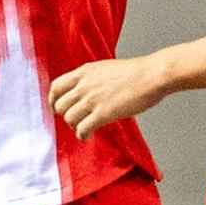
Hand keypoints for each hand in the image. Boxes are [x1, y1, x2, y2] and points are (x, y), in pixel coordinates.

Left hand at [49, 56, 170, 139]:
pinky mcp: (103, 113)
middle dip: (64, 115)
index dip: (54, 100)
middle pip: (60, 105)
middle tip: (74, 120)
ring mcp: (92, 100)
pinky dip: (82, 135)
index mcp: (84, 72)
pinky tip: (88, 136)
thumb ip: (89, 78)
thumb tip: (82, 90)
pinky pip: (82, 129)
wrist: (151, 75)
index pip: (56, 87)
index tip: (57, 107)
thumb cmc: (134, 73)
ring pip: (69, 118)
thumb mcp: (104, 68)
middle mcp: (84, 85)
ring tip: (84, 129)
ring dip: (74, 126)